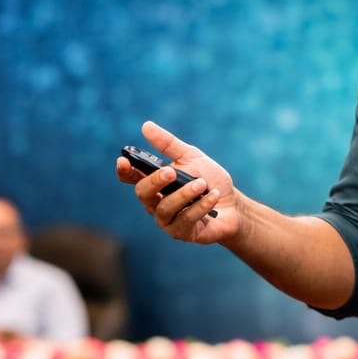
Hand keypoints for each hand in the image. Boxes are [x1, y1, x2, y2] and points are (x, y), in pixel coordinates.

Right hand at [115, 120, 238, 244]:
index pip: (131, 178)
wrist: (234, 205)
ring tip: (201, 183)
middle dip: (155, 181)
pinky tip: (213, 196)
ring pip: (165, 208)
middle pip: (143, 194)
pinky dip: (201, 206)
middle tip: (170, 171)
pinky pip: (186, 220)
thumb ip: (169, 144)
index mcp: (154, 183)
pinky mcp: (182, 233)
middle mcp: (155, 203)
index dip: (124, 171)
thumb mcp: (191, 157)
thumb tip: (146, 126)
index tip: (123, 160)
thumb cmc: (210, 180)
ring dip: (184, 194)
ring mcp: (167, 220)